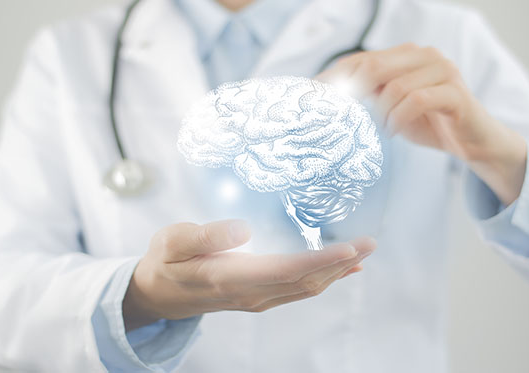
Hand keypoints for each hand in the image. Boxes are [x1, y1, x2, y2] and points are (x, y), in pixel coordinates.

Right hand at [123, 220, 375, 329]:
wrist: (158, 294)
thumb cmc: (165, 261)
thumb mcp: (172, 241)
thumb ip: (205, 235)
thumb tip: (244, 229)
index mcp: (230, 277)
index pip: (286, 271)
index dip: (322, 260)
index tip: (351, 247)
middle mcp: (250, 293)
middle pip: (306, 281)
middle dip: (341, 263)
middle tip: (370, 242)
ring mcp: (257, 298)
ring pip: (307, 288)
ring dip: (337, 271)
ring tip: (363, 251)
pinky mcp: (260, 296)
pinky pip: (299, 290)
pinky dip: (325, 278)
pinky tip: (343, 268)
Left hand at [318, 43, 526, 204]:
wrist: (472, 140)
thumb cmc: (428, 122)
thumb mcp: (391, 106)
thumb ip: (367, 95)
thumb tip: (324, 95)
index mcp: (405, 54)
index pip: (359, 61)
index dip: (332, 80)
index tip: (309, 101)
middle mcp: (423, 55)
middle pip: (372, 67)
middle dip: (350, 95)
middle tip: (340, 120)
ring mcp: (442, 70)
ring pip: (393, 86)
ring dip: (381, 115)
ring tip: (383, 130)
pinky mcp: (455, 92)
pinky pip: (416, 100)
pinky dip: (398, 119)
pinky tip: (395, 130)